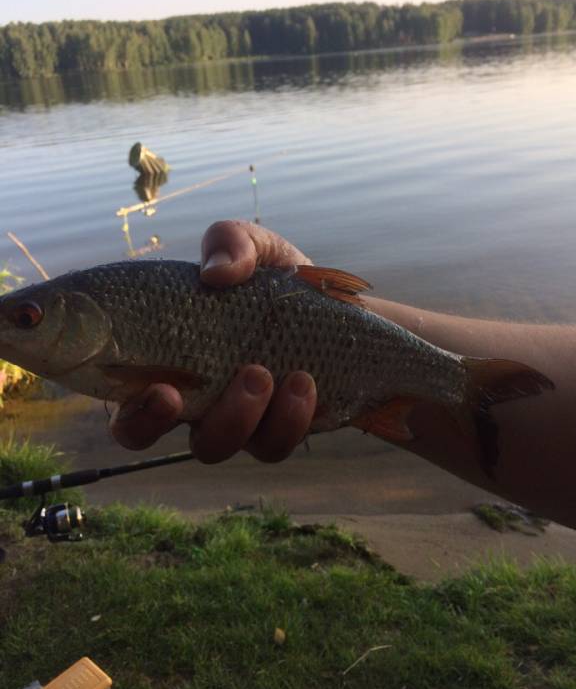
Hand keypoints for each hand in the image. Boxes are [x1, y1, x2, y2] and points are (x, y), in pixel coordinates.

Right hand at [110, 220, 316, 462]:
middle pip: (157, 437)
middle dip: (179, 421)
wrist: (334, 310)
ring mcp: (234, 422)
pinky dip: (290, 418)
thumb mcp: (253, 247)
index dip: (136, 414)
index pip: (128, 408)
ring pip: (218, 447)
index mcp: (165, 364)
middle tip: (232, 377)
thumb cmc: (275, 281)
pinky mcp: (278, 430)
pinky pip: (274, 444)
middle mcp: (190, 401)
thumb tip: (216, 273)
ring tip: (268, 373)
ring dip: (241, 416)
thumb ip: (230, 242)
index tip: (163, 391)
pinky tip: (304, 384)